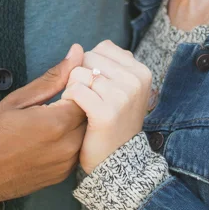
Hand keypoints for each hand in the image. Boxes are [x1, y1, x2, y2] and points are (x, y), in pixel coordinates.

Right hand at [0, 44, 86, 200]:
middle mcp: (67, 146)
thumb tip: (77, 52)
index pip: (87, 96)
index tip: (62, 87)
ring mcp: (66, 164)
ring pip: (85, 135)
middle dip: (79, 106)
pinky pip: (76, 152)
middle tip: (56, 103)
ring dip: (74, 124)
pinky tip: (47, 139)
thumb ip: (53, 78)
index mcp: (56, 124)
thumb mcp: (19, 99)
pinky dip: (68, 142)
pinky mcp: (62, 176)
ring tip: (50, 120)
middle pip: (90, 116)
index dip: (78, 88)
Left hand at [61, 40, 151, 174]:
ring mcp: (123, 95)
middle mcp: (136, 79)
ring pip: (79, 73)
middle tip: (88, 99)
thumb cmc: (111, 122)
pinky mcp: (107, 112)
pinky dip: (68, 101)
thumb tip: (76, 47)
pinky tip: (76, 114)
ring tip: (82, 108)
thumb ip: (101, 65)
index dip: (90, 66)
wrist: (116, 162)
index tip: (97, 88)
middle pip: (89, 58)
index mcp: (140, 70)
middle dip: (80, 77)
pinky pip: (75, 90)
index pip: (102, 49)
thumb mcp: (116, 89)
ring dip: (72, 90)